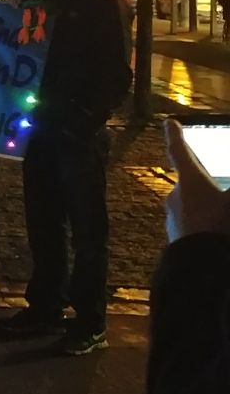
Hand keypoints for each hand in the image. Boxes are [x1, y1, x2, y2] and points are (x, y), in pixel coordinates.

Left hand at [164, 119, 229, 243]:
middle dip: (204, 184)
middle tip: (218, 189)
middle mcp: (176, 197)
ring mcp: (174, 218)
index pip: (180, 152)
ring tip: (221, 216)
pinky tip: (216, 233)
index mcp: (190, 182)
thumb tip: (227, 190)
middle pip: (190, 183)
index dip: (176, 136)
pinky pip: (192, 224)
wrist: (199, 270)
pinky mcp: (177, 237)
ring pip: (192, 205)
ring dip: (207, 207)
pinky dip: (205, 224)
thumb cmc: (220, 228)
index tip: (169, 123)